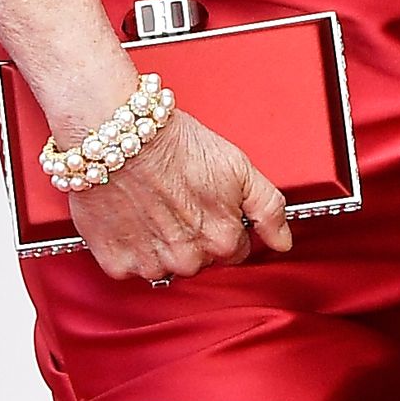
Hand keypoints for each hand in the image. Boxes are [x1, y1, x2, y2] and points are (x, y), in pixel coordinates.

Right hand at [66, 107, 292, 279]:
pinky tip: (130, 218)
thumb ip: (268, 208)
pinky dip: (128, 247)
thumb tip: (282, 240)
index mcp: (223, 239)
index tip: (206, 207)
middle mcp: (189, 259)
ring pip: (164, 264)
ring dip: (160, 243)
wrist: (118, 134)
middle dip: (192, 236)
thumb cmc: (172, 143)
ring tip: (151, 206)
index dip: (222, 224)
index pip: (235, 250)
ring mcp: (151, 264)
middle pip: (200, 259)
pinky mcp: (116, 262)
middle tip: (176, 200)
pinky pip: (128, 266)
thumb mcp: (238, 167)